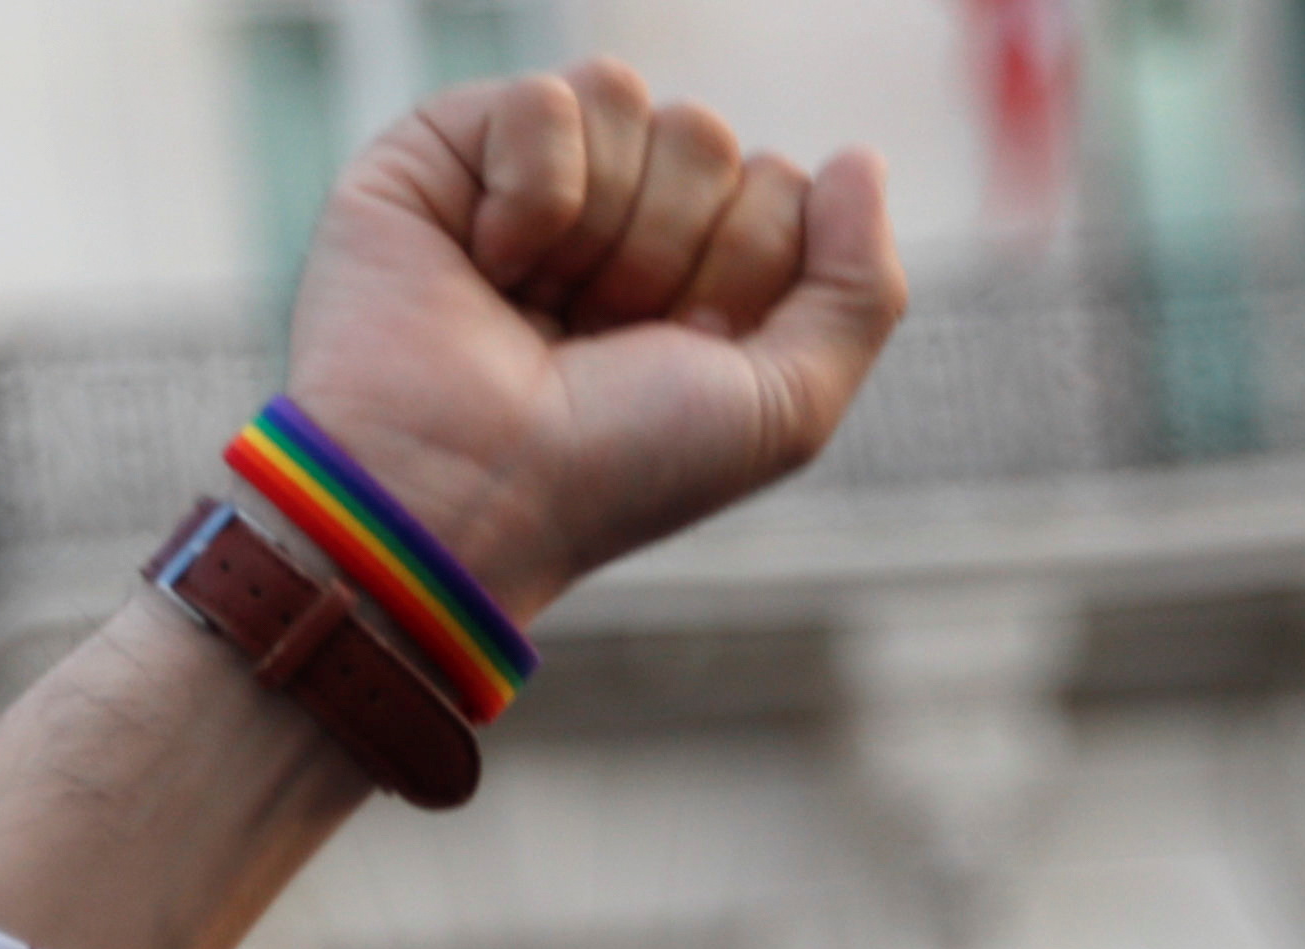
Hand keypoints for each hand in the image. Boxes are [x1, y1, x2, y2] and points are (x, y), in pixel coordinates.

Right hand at [283, 61, 904, 619]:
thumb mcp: (785, 411)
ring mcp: (526, 185)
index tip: (674, 359)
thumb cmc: (610, 476)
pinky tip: (484, 264)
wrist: (462, 495)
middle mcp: (612, 228)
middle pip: (707, 138)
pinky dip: (529, 192)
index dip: (740, 273)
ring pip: (627, 99)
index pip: (776, 188)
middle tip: (597, 339)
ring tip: (534, 306)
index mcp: (690, 281)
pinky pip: (543, 98)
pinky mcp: (443, 153)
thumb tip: (855, 158)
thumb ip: (861, 291)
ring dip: (599, 224)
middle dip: (666, 248)